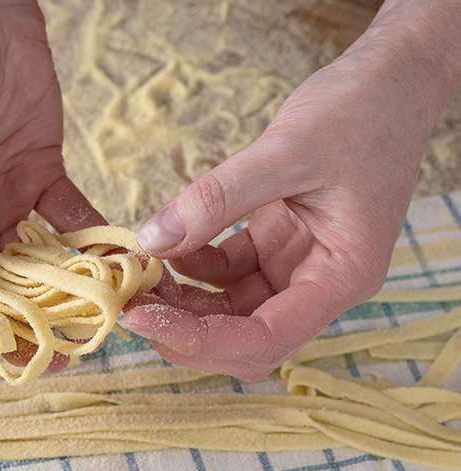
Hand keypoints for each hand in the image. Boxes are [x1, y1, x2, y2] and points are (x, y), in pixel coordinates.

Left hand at [122, 0, 460, 380]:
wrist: (388, 81)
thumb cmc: (359, 111)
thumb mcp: (285, 151)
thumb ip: (216, 199)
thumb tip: (151, 241)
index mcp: (341, 277)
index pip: (265, 338)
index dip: (199, 340)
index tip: (141, 318)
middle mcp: (320, 283)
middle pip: (244, 338)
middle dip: (186, 330)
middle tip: (131, 302)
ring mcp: (297, 266)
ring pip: (231, 310)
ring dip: (184, 301)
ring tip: (141, 269)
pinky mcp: (277, 245)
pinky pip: (227, 273)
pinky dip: (193, 266)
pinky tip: (168, 244)